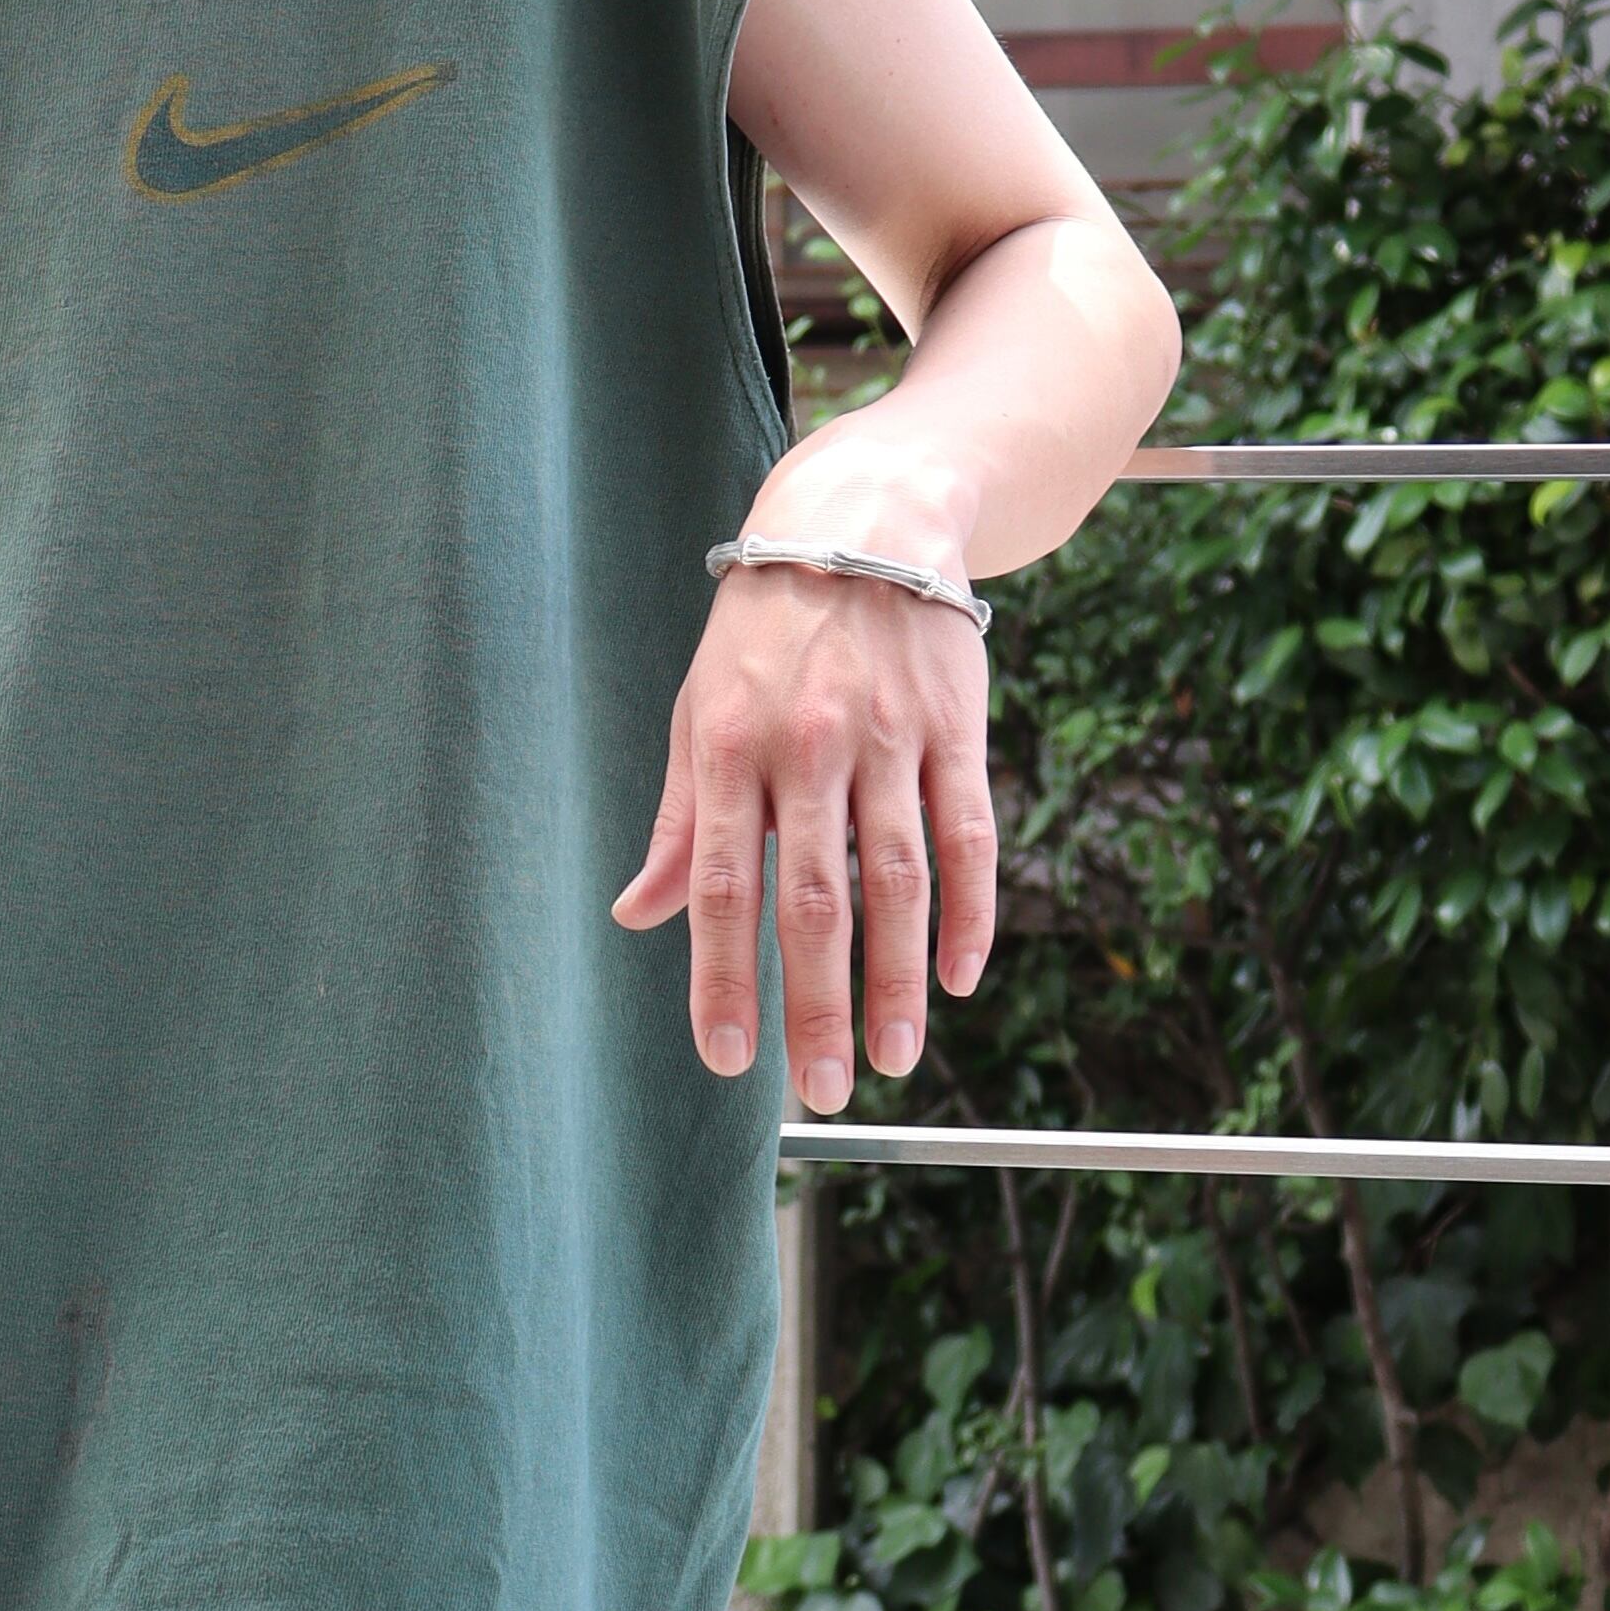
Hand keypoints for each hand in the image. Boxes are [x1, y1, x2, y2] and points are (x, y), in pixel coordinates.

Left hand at [613, 560, 995, 1109]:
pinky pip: (971, 836)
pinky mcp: (958, 730)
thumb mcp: (695, 713)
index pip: (724, 887)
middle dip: (816, 1004)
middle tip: (821, 1089)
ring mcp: (891, 740)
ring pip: (900, 880)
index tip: (726, 1058)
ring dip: (896, 980)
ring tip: (891, 1059)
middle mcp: (810, 749)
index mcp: (728, 750)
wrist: (864, 521)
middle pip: (816, 899)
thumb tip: (638, 914)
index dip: (724, 979)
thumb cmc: (762, 634)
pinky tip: (958, 978)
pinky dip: (970, 914)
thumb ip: (678, 823)